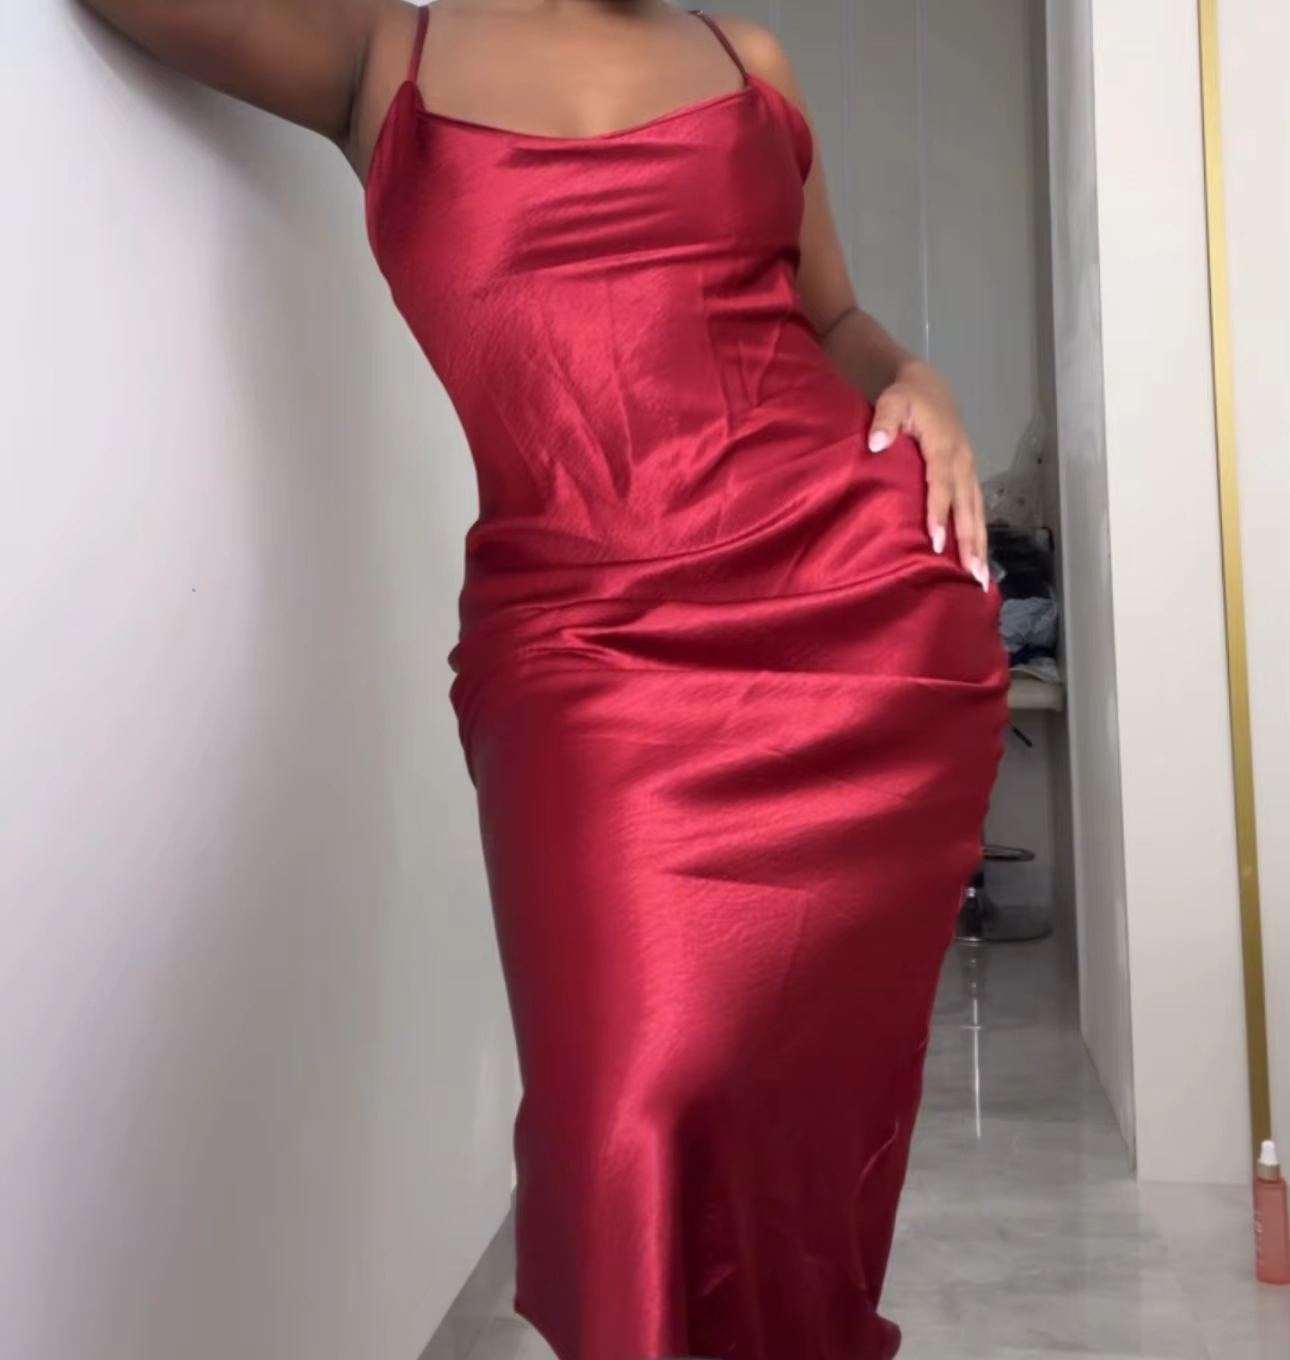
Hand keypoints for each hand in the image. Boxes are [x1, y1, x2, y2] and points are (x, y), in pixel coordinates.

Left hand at [868, 362, 989, 591]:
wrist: (929, 386)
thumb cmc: (906, 397)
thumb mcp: (891, 401)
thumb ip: (883, 421)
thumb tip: (876, 443)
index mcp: (943, 446)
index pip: (941, 485)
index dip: (940, 514)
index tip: (937, 543)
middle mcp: (962, 461)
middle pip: (968, 505)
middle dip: (971, 540)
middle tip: (972, 573)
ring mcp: (969, 469)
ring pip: (977, 510)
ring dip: (980, 543)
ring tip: (980, 576)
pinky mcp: (970, 474)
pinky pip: (976, 507)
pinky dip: (979, 533)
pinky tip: (978, 557)